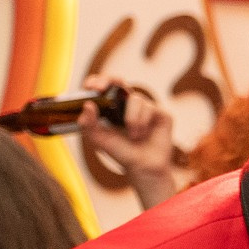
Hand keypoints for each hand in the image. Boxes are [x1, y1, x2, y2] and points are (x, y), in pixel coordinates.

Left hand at [78, 84, 183, 208]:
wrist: (143, 167)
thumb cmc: (122, 153)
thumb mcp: (99, 140)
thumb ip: (88, 124)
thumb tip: (87, 105)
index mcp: (112, 108)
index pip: (103, 89)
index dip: (96, 82)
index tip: (91, 87)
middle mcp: (128, 105)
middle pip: (119, 82)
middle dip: (110, 81)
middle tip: (102, 88)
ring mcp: (146, 108)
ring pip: (135, 98)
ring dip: (131, 119)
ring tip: (133, 136)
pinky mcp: (161, 113)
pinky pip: (149, 107)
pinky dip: (142, 122)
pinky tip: (143, 134)